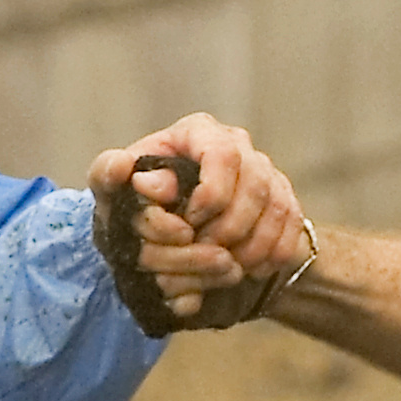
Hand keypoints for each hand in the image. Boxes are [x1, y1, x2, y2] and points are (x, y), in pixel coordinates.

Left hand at [87, 114, 309, 326]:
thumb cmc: (137, 204)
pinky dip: (272, 253)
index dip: (212, 194)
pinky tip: (250, 268)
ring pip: (276, 208)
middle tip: (205, 250)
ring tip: (226, 266)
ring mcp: (266, 172)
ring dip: (251, 245)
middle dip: (229, 228)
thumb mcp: (113, 191)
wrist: (167, 227)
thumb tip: (126, 168)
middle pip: (255, 185)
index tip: (190, 224)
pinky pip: (292, 227)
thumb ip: (109, 176)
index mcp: (198, 132)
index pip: (223, 154)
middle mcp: (239, 145)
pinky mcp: (284, 200)